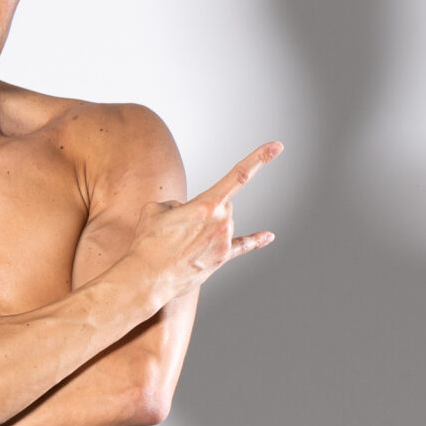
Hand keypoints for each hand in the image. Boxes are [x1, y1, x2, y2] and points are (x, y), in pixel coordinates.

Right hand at [127, 141, 281, 299]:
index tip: (277, 146)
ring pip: (223, 224)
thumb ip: (177, 205)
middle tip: (180, 226)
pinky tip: (268, 236)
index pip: (239, 175)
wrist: (148, 278)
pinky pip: (243, 245)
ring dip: (206, 227)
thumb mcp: (155, 210)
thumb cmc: (149, 244)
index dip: (259, 158)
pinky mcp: (222, 258)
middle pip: (223, 204)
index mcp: (206, 205)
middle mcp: (221, 222)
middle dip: (205, 209)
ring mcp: (224, 242)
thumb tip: (188, 214)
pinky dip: (256, 240)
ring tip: (180, 243)